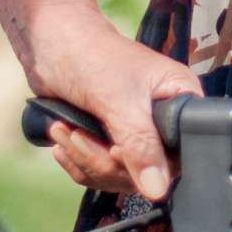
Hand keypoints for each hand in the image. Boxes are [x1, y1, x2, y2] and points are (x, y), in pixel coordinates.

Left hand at [25, 7, 199, 199]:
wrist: (48, 42)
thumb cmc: (89, 55)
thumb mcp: (117, 101)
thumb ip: (140, 145)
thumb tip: (157, 190)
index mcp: (179, 98)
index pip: (183, 152)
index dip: (152, 163)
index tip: (117, 151)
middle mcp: (162, 118)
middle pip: (147, 171)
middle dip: (105, 162)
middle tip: (79, 137)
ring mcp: (135, 130)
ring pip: (120, 175)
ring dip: (86, 160)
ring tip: (65, 132)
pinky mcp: (109, 138)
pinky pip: (100, 171)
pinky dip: (78, 160)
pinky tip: (63, 139)